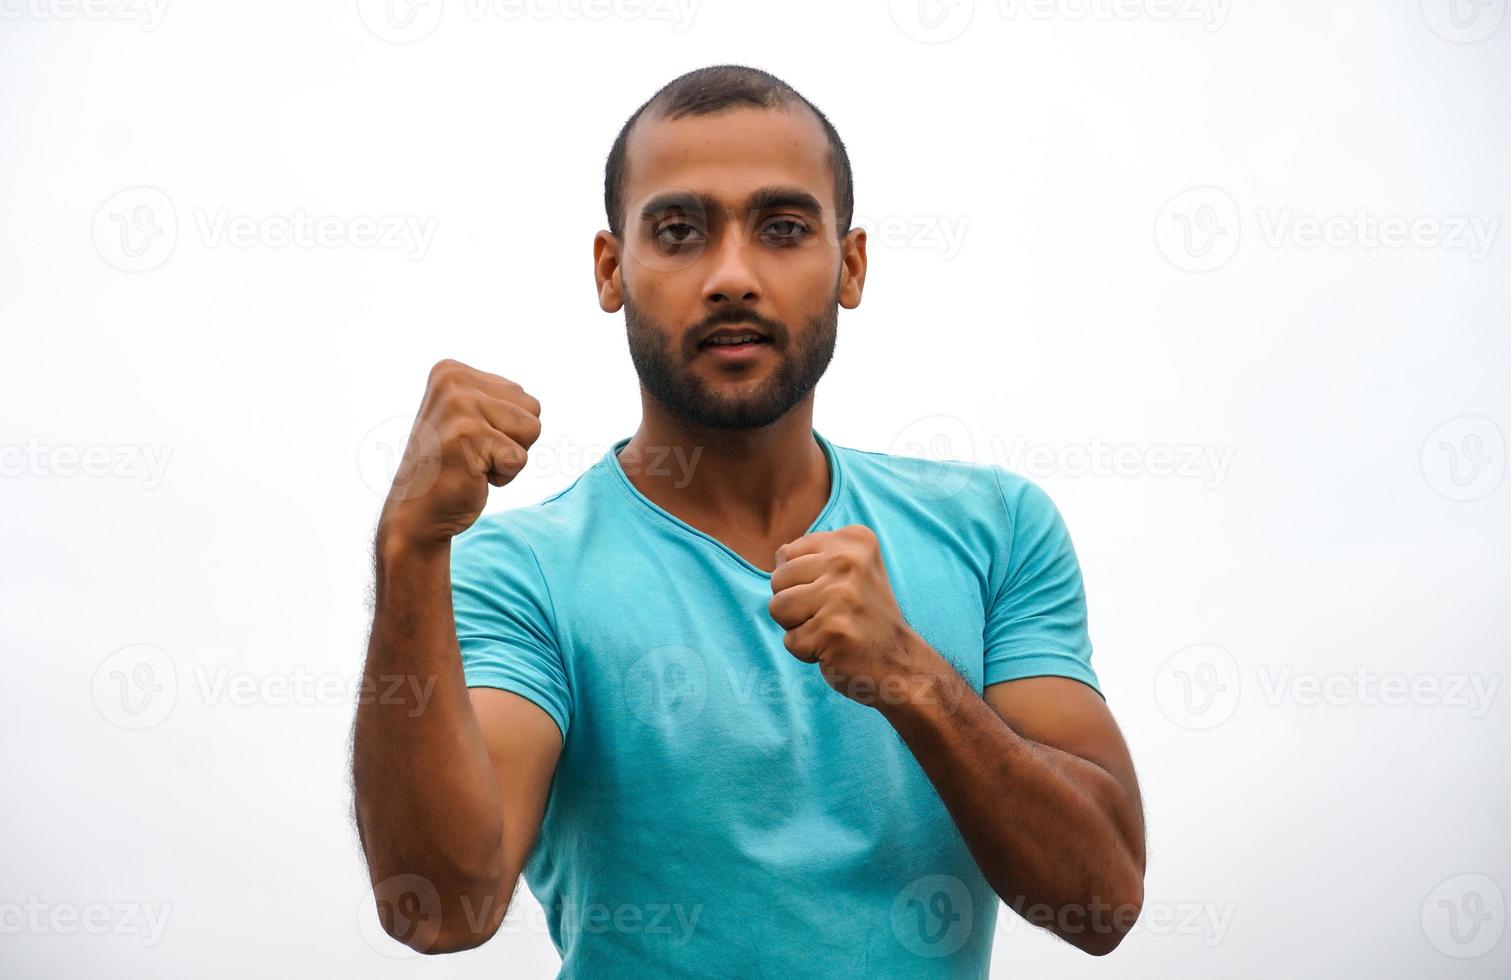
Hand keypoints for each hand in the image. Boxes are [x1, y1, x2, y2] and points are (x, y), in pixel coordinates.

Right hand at [378, 359, 541, 547]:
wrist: (417, 513)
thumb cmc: (452, 467)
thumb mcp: (470, 418)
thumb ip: (497, 400)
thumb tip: (533, 404)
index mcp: (451, 370)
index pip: (522, 397)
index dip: (507, 429)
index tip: (471, 441)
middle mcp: (452, 380)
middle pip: (533, 409)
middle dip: (513, 440)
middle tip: (473, 454)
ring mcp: (458, 405)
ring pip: (531, 430)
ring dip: (509, 458)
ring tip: (473, 462)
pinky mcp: (467, 435)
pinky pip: (519, 458)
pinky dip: (503, 477)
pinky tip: (471, 476)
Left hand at [767, 524, 933, 709]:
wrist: (900, 663)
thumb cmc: (865, 618)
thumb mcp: (849, 574)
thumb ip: (811, 558)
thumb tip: (780, 554)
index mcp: (854, 540)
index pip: (788, 553)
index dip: (801, 581)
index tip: (835, 595)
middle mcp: (850, 561)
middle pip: (778, 579)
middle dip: (795, 605)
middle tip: (832, 616)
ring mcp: (841, 595)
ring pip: (778, 607)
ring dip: (797, 628)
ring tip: (830, 630)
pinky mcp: (832, 629)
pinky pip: (790, 641)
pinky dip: (806, 652)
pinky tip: (835, 648)